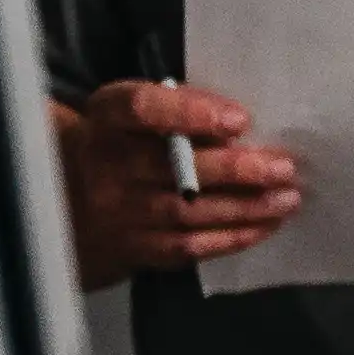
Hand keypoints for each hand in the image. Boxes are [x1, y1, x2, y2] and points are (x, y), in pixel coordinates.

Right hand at [53, 80, 303, 284]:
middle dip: (237, 170)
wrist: (67, 196)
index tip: (239, 119)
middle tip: (283, 167)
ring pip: (188, 213)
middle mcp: (106, 167)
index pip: (140, 109)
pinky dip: (231, 237)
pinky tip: (265, 225)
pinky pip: (187, 246)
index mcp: (106, 119)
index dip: (190, 113)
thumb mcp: (130, 111)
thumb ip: (173, 106)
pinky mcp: (133, 248)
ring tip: (287, 198)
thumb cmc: (120, 140)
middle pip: (174, 169)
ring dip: (245, 207)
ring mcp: (118, 213)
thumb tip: (237, 121)